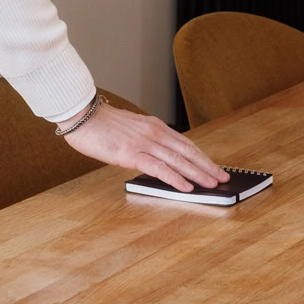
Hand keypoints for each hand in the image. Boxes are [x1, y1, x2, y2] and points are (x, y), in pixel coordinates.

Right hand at [60, 104, 228, 191]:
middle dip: (207, 165)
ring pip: (178, 160)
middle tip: (222, 177)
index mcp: (155, 126)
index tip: (213, 166)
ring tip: (212, 184)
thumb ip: (144, 141)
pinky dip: (175, 178)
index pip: (185, 143)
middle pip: (188, 151)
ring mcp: (144, 142)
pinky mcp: (132, 153)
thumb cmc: (100, 125)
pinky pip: (159, 168)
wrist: (81, 116)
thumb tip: (156, 158)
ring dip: (198, 173)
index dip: (201, 156)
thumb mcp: (130, 130)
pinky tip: (186, 187)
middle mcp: (154, 132)